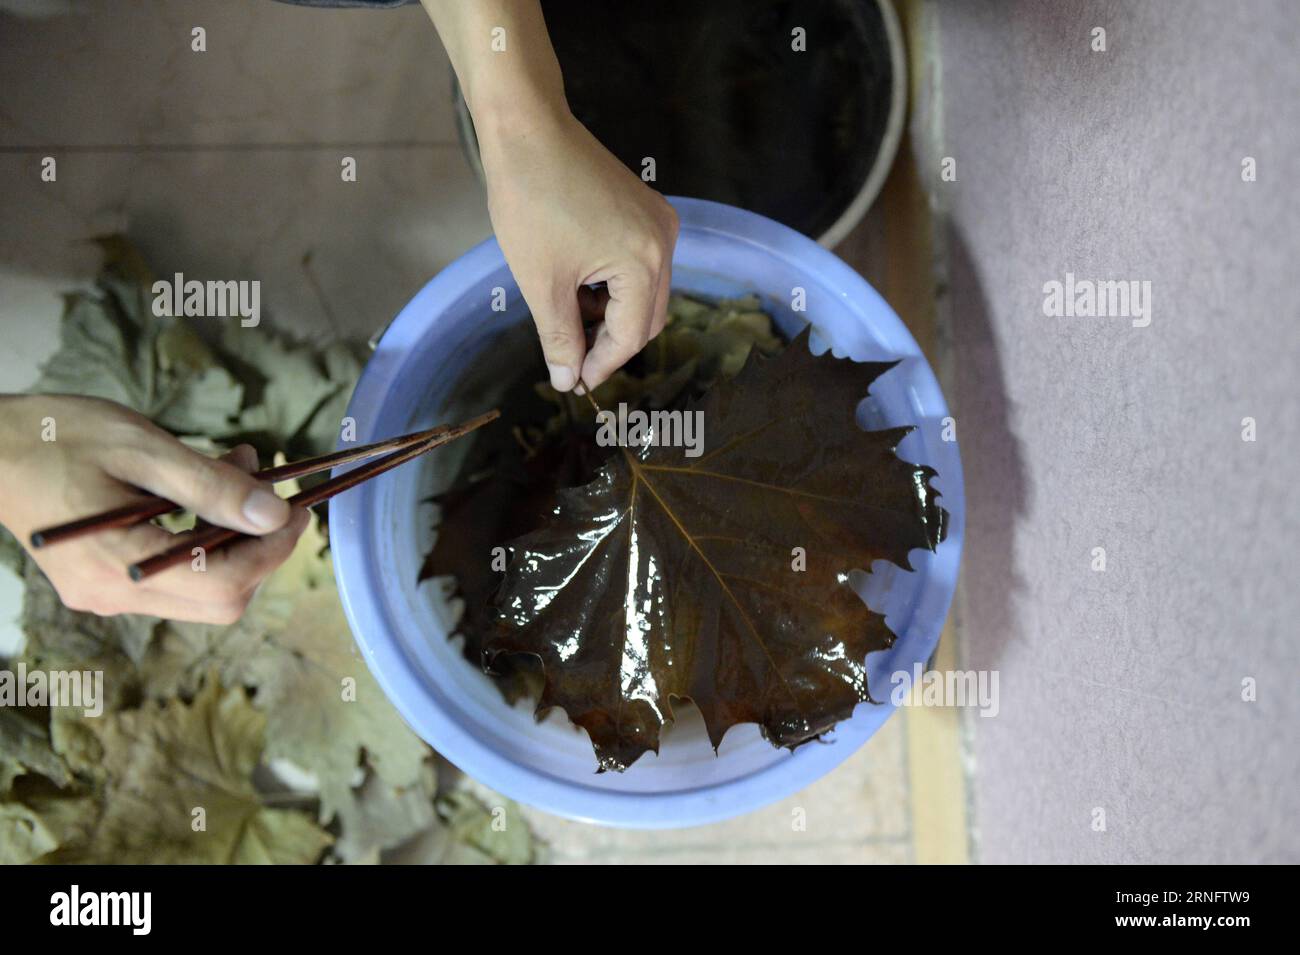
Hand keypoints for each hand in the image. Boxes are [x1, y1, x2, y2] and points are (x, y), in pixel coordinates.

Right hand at [0, 395, 308, 623]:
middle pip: (220, 598)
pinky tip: (206, 487)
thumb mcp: (141, 449)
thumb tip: (275, 513)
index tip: (299, 509)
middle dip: (260, 547)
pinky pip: (174, 572)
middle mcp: (113, 597)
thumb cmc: (54, 436)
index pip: (226, 585)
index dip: (274, 551)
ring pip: (202, 586)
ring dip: (234, 535)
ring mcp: (106, 595)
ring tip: (240, 468)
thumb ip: (210, 484)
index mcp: (118, 569)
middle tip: (276, 492)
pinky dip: (204, 535)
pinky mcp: (104, 581)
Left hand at [477, 106, 678, 392]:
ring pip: (645, 293)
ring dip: (610, 313)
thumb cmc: (530, 200)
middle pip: (648, 318)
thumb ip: (559, 337)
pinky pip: (640, 264)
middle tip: (571, 358)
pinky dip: (613, 284)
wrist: (528, 128)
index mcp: (645, 262)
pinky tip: (578, 283)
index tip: (574, 382)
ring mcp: (660, 222)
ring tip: (566, 314)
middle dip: (610, 342)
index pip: (631, 336)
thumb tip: (568, 380)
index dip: (602, 364)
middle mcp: (665, 242)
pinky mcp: (647, 209)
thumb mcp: (541, 281)